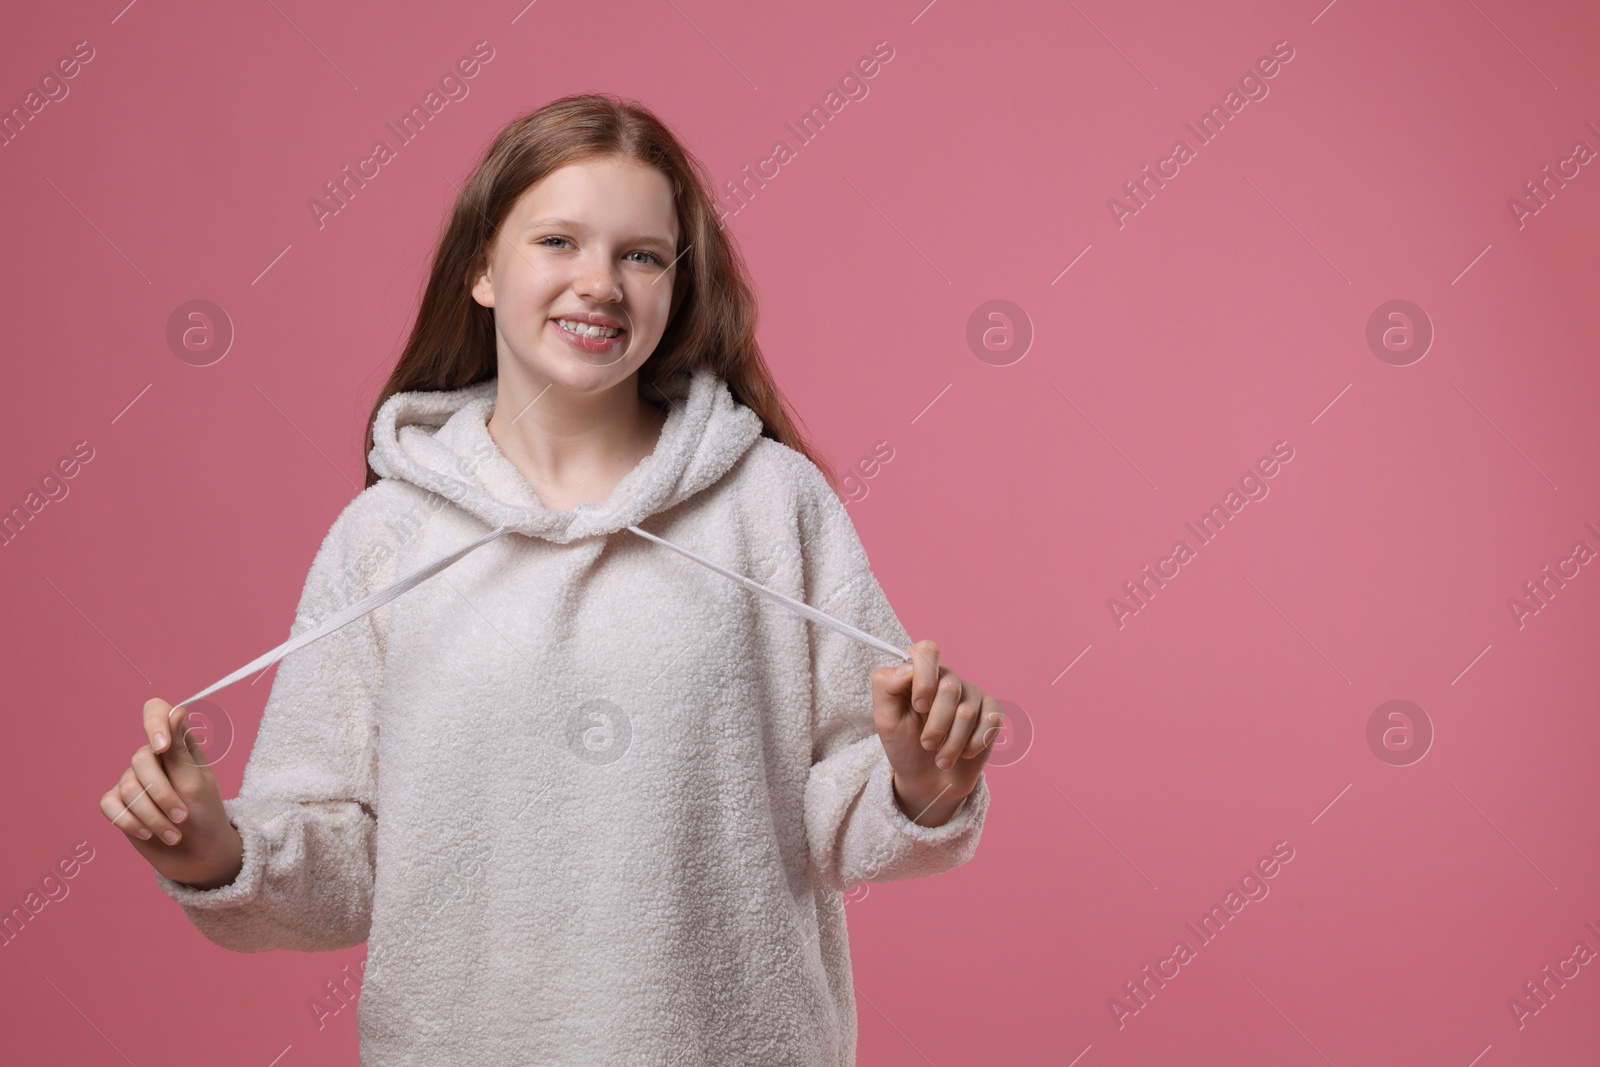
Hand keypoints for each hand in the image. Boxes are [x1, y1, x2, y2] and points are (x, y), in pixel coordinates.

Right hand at [99, 698, 243, 890]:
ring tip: (174, 834)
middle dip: (162, 794)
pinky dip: (130, 823)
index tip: (160, 747)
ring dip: (152, 816)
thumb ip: (180, 749)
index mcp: (178, 744)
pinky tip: (149, 834)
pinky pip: (110, 806)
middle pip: (140, 760)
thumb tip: (177, 709)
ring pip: (127, 788)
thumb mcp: (197, 782)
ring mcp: (133, 780)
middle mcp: (153, 758)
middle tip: (183, 817)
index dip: (153, 722)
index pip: (156, 711)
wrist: (200, 857)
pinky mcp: (119, 805)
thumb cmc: (205, 816)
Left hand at [870, 639, 1001, 826]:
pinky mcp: (990, 711)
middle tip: (926, 745)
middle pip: (949, 686)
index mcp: (919, 673)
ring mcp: (970, 693)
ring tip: (941, 758)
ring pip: (967, 710)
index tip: (918, 707)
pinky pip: (991, 719)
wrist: (928, 780)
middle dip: (936, 724)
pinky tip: (965, 753)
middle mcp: (946, 677)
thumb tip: (905, 667)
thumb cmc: (904, 746)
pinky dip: (975, 743)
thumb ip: (885, 686)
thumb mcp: (885, 719)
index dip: (925, 678)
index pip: (927, 651)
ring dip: (952, 742)